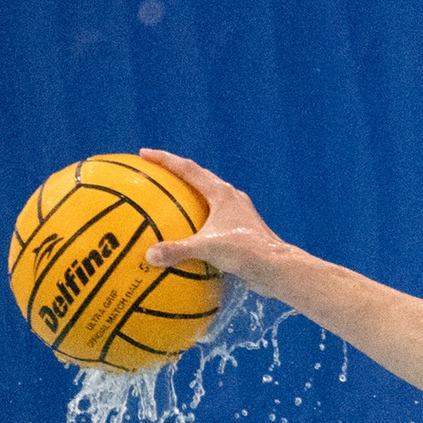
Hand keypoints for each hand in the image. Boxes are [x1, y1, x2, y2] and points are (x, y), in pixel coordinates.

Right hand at [138, 148, 284, 282]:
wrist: (278, 268)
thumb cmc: (247, 252)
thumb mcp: (209, 249)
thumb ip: (178, 250)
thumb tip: (149, 255)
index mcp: (222, 193)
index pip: (188, 169)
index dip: (165, 160)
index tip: (144, 154)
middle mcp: (230, 198)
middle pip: (199, 177)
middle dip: (176, 172)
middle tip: (154, 171)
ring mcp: (237, 213)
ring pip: (207, 196)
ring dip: (188, 194)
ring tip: (167, 200)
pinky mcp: (240, 229)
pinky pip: (212, 218)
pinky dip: (196, 221)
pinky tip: (184, 236)